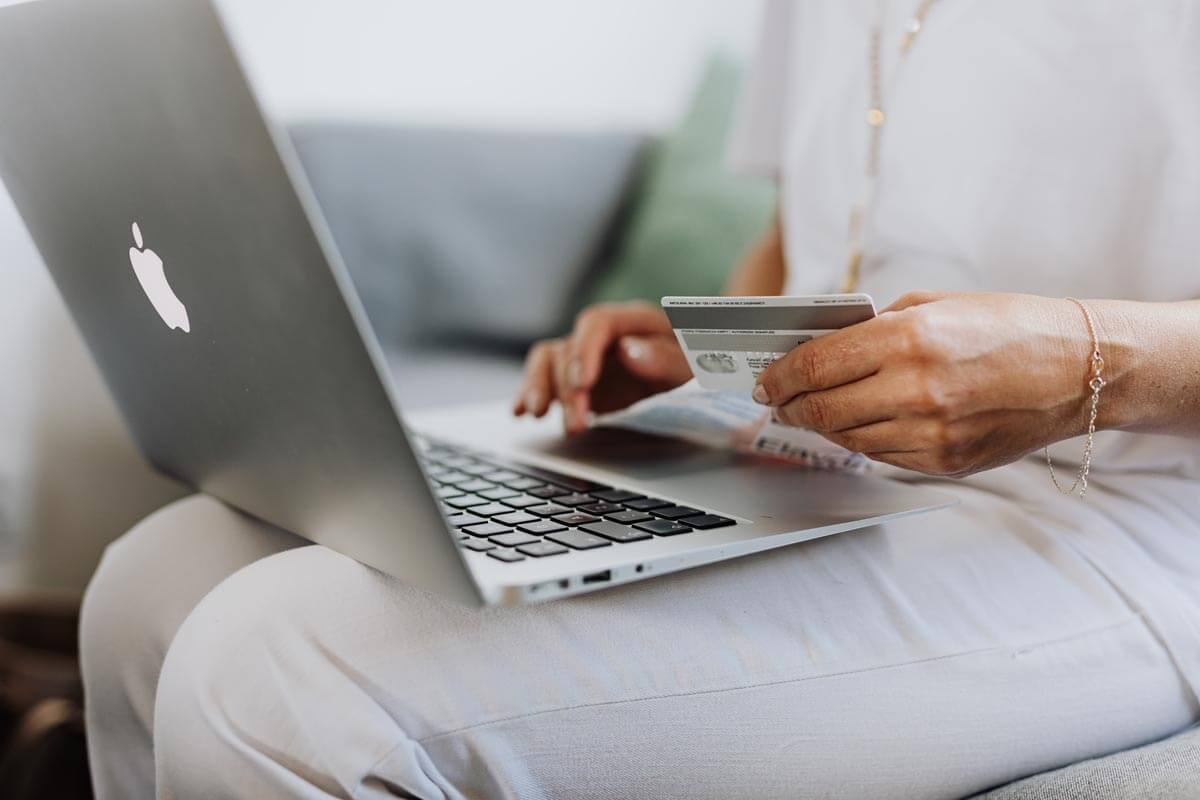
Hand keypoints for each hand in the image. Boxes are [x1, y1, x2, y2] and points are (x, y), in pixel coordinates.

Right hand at [513, 301, 691, 434]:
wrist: (700, 376)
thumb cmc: (699, 365)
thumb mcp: (695, 364)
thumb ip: (666, 358)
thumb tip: (629, 351)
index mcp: (633, 320)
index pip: (597, 323)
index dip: (584, 351)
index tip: (582, 383)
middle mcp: (603, 335)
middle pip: (569, 348)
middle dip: (567, 388)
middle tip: (577, 424)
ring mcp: (586, 356)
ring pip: (548, 361)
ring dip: (539, 388)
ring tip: (537, 415)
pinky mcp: (576, 380)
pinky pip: (545, 380)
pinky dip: (530, 394)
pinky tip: (520, 412)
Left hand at [753, 292, 1096, 476]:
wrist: (1078, 369)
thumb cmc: (1007, 326)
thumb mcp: (934, 305)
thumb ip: (874, 327)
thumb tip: (818, 347)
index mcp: (909, 339)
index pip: (816, 365)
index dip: (779, 376)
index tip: (765, 380)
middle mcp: (917, 390)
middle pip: (821, 409)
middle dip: (789, 405)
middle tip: (776, 401)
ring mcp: (932, 433)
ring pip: (846, 437)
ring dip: (821, 425)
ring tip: (810, 411)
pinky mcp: (945, 462)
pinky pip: (881, 455)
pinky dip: (860, 440)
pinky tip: (857, 424)